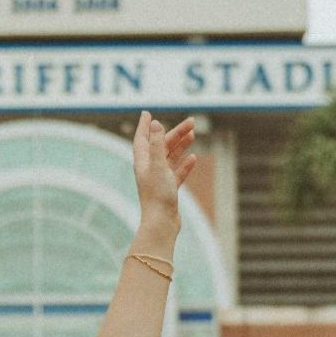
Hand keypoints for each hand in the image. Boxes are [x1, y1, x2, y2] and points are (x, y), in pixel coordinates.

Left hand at [131, 110, 196, 229]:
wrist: (161, 223)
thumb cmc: (157, 195)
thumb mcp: (158, 165)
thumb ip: (156, 144)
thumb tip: (155, 123)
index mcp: (143, 162)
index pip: (141, 139)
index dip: (144, 126)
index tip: (146, 113)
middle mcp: (149, 169)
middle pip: (162, 146)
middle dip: (175, 132)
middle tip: (192, 122)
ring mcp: (159, 180)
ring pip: (170, 158)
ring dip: (181, 145)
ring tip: (193, 134)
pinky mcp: (168, 190)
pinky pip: (177, 173)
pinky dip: (185, 165)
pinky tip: (193, 158)